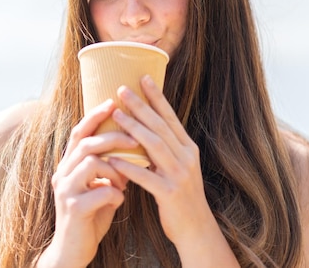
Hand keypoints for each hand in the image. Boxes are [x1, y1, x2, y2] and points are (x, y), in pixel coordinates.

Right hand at [39, 99, 136, 267]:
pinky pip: (98, 192)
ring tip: (127, 177)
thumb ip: (111, 167)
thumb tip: (134, 146)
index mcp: (69, 165)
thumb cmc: (91, 215)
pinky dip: (114, 192)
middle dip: (112, 136)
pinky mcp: (73, 210)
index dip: (95, 116)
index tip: (113, 102)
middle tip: (135, 138)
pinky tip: (121, 199)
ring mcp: (65, 191)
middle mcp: (63, 173)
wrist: (73, 251)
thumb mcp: (101, 186)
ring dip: (114, 167)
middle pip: (86, 143)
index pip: (81, 132)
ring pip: (90, 163)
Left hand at [108, 76, 215, 248]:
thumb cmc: (181, 198)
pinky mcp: (170, 194)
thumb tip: (145, 128)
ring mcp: (180, 175)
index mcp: (188, 149)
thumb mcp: (178, 168)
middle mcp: (187, 158)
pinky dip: (129, 166)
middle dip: (141, 106)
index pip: (170, 117)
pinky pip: (146, 176)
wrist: (196, 230)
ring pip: (154, 146)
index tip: (143, 78)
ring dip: (133, 128)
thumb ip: (166, 149)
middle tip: (122, 89)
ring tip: (116, 114)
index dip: (157, 97)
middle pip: (161, 126)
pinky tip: (113, 158)